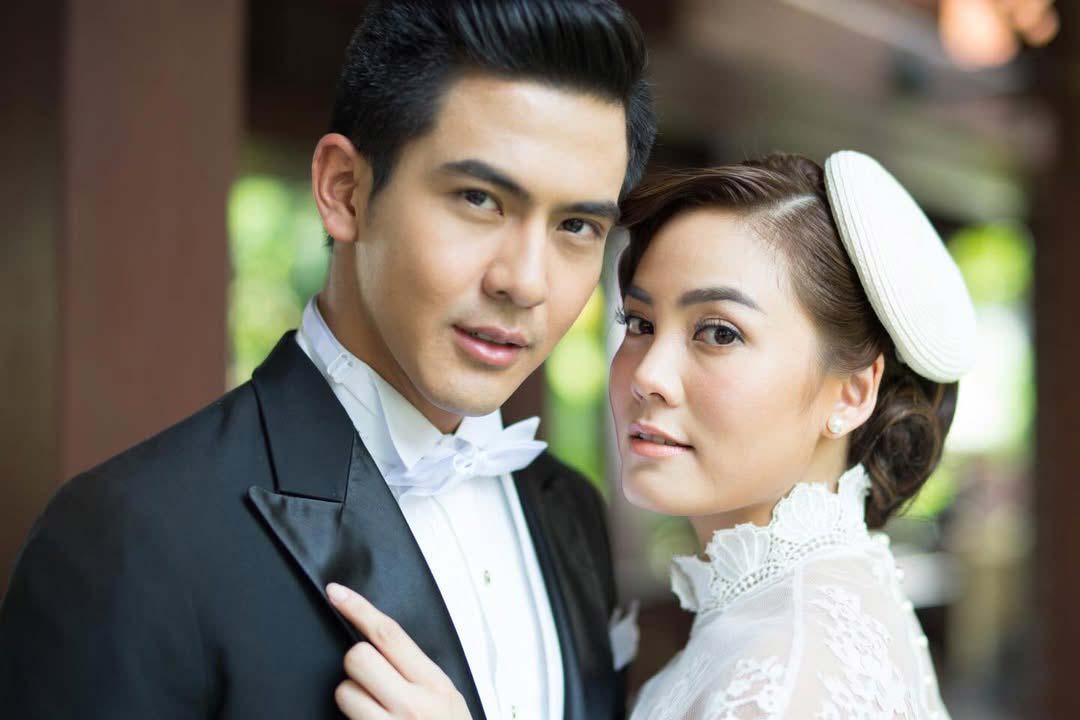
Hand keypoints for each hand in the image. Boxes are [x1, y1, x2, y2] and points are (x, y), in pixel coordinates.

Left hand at [326, 583, 472, 719]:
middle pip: (358, 657)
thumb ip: (417, 672)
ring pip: (344, 692)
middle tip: (370, 682)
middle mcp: (413, 705)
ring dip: (351, 700)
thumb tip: (381, 642)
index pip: (388, 633)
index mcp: (434, 684)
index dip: (358, 608)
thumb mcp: (447, 699)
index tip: (336, 593)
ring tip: (373, 714)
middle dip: (356, 666)